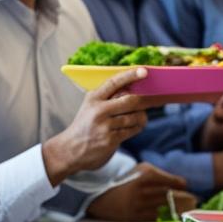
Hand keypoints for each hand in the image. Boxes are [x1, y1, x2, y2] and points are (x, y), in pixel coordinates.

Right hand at [44, 68, 151, 184]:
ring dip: (141, 117)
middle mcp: (99, 110)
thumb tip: (134, 90)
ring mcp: (105, 126)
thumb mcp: (90, 107)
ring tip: (139, 118)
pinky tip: (133, 127)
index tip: (144, 71)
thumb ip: (108, 98)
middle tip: (152, 100)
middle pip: (131, 100)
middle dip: (144, 101)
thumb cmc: (85, 126)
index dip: (130, 75)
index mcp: (93, 98)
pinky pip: (133, 130)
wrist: (70, 150)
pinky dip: (137, 127)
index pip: (114, 82)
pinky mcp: (111, 139)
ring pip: (135, 117)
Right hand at [85, 163, 196, 221]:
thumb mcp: (141, 170)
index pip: (171, 181)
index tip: (188, 188)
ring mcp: (138, 204)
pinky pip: (157, 218)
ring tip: (191, 208)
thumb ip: (162, 174)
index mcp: (145, 175)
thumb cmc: (127, 181)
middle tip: (195, 200)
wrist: (103, 197)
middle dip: (186, 198)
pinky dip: (170, 217)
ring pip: (166, 208)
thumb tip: (182, 183)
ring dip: (181, 209)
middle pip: (171, 196)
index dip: (182, 185)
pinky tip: (178, 216)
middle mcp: (142, 190)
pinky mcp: (135, 217)